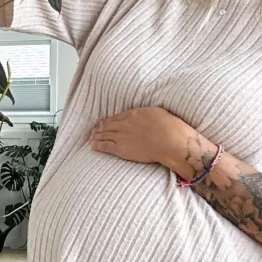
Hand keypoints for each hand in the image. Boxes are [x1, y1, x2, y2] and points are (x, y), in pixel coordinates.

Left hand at [89, 107, 206, 176]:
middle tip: (94, 129)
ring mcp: (122, 135)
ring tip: (92, 137)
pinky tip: (93, 145)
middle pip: (109, 125)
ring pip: (105, 134)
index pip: (118, 117)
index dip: (110, 120)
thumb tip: (149, 116)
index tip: (105, 121)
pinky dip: (98, 145)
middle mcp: (126, 123)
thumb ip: (150, 115)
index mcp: (135, 114)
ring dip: (97, 135)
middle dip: (101, 127)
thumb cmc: (170, 128)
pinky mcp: (121, 148)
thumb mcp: (160, 113)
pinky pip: (106, 146)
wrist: (170, 141)